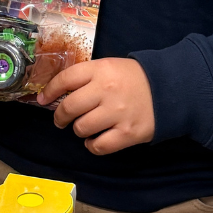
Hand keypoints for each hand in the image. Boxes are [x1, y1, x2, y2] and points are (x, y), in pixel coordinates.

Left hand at [39, 58, 154, 154]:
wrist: (169, 90)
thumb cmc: (133, 78)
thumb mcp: (109, 67)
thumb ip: (86, 77)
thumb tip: (57, 93)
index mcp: (100, 70)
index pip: (65, 79)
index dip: (50, 91)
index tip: (43, 99)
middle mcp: (106, 91)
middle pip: (69, 107)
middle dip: (61, 116)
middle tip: (62, 120)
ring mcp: (117, 113)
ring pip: (81, 128)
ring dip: (78, 130)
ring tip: (85, 127)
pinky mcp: (128, 133)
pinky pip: (98, 146)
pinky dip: (92, 145)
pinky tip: (95, 140)